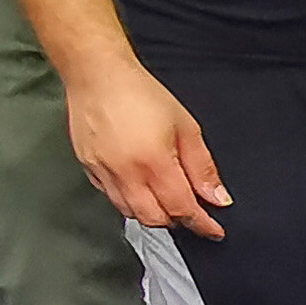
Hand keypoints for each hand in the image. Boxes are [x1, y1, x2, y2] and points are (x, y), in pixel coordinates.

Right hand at [65, 57, 230, 235]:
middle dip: (177, 220)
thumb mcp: (185, 126)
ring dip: (153, 213)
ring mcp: (103, 172)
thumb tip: (217, 198)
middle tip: (191, 210)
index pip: (182, 208)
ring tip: (166, 198)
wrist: (97, 73)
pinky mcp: (88, 168)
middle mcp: (126, 173)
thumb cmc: (142, 93)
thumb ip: (202, 167)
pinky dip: (129, 200)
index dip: (201, 223)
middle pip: (155, 218)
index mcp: (154, 162)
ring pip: (131, 212)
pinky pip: (111, 197)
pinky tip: (140, 186)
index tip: (214, 231)